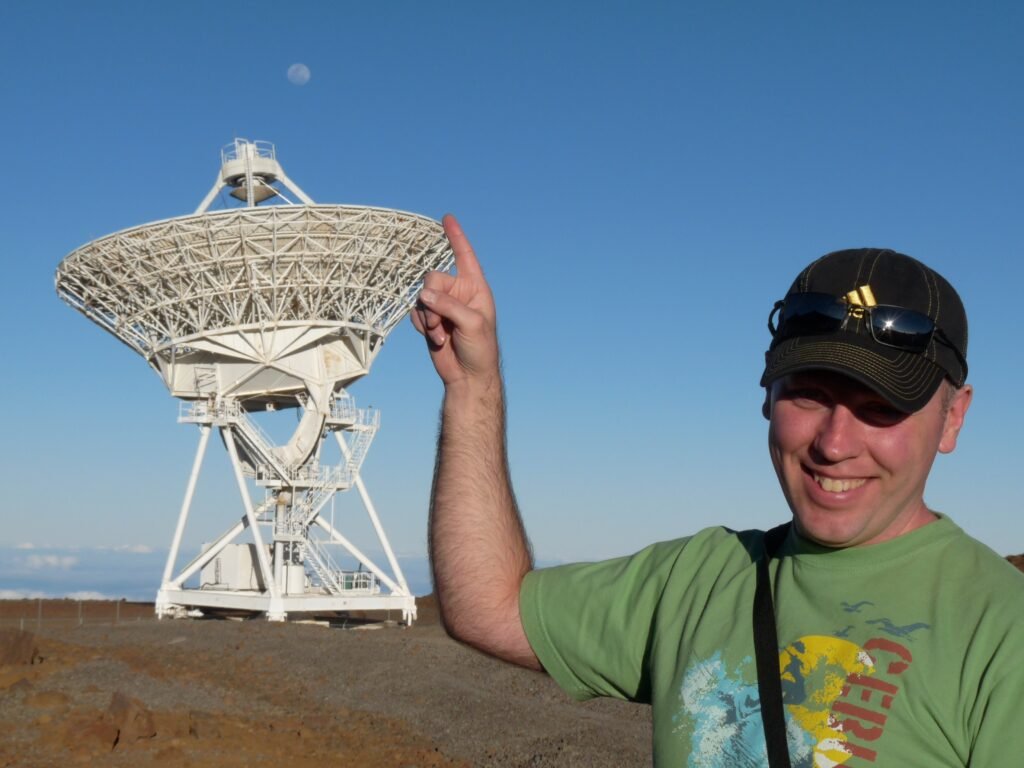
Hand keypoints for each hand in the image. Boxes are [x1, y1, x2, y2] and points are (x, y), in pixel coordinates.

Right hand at [412, 215, 499, 385]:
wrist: (468, 376)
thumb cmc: (481, 349)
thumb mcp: (472, 323)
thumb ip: (449, 305)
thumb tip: (423, 294)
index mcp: (475, 288)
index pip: (465, 256)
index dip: (456, 237)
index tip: (447, 218)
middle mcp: (458, 293)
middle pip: (432, 278)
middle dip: (432, 300)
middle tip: (438, 322)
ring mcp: (442, 306)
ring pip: (421, 297)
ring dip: (428, 318)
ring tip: (440, 335)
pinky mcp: (429, 320)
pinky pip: (416, 312)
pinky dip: (421, 325)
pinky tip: (435, 339)